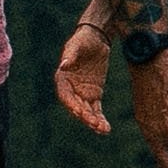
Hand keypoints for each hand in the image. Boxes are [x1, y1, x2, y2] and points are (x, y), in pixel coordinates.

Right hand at [53, 22, 114, 136]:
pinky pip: (96, 109)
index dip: (71, 105)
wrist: (97, 38)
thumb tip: (64, 64)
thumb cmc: (84, 39)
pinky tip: (105, 128)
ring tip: (103, 130)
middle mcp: (71, 89)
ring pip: (87, 111)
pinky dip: (100, 118)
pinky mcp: (94, 94)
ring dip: (93, 121)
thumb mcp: (77, 44)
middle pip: (76, 106)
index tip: (80, 112)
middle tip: (95, 124)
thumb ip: (71, 54)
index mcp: (63, 78)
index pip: (65, 95)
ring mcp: (82, 93)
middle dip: (85, 116)